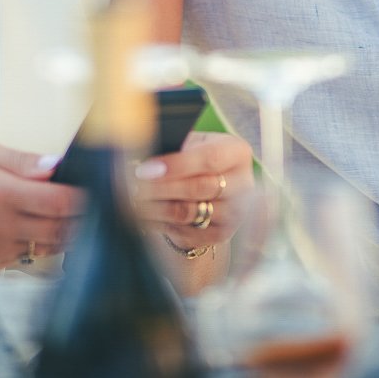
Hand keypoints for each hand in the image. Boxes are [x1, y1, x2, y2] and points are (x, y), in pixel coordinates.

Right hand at [0, 141, 81, 274]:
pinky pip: (20, 258)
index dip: (82, 199)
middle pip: (59, 231)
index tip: (90, 193)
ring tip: (43, 214)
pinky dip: (26, 244)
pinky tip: (13, 228)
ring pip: (44, 248)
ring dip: (53, 233)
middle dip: (75, 219)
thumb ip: (20, 160)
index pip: (59, 203)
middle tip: (78, 206)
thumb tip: (54, 165)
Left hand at [131, 131, 254, 251]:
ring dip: (156, 208)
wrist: (209, 189)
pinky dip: (162, 224)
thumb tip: (144, 152)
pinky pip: (188, 233)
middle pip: (200, 187)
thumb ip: (176, 147)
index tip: (147, 169)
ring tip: (134, 200)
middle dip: (162, 187)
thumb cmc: (195, 159)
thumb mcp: (192, 144)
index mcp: (237, 152)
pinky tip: (144, 215)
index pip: (210, 158)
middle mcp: (244, 183)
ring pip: (191, 212)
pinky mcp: (223, 234)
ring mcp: (236, 212)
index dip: (177, 165)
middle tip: (134, 186)